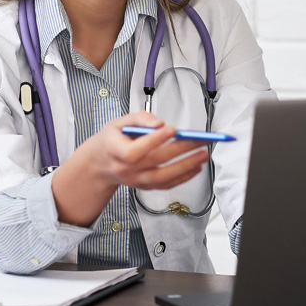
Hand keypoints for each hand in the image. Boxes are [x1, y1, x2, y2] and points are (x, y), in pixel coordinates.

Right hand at [51, 112, 208, 225]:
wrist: (101, 163)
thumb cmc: (113, 139)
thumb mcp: (119, 122)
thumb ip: (140, 119)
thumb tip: (159, 123)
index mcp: (115, 150)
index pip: (135, 150)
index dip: (154, 140)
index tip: (172, 129)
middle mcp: (126, 169)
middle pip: (156, 161)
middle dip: (181, 149)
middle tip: (200, 139)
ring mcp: (136, 180)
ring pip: (163, 177)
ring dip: (186, 167)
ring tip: (203, 155)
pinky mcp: (146, 186)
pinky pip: (166, 185)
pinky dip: (183, 177)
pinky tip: (196, 167)